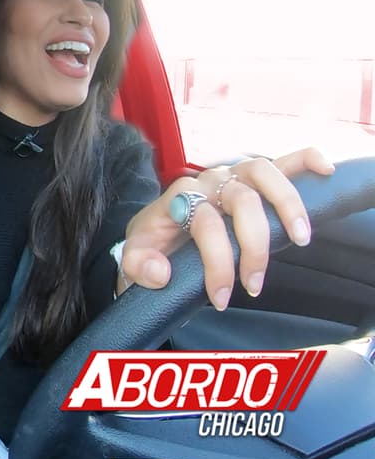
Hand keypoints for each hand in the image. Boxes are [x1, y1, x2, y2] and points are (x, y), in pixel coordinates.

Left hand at [120, 148, 333, 309]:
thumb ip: (138, 266)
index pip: (206, 223)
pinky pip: (281, 161)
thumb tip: (161, 272)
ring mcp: (229, 177)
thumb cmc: (151, 246)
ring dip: (287, 205)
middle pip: (241, 201)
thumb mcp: (134, 259)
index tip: (222, 297)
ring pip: (263, 174)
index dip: (218, 263)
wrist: (154, 232)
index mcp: (177, 198)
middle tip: (254, 284)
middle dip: (253, 246)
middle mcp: (206, 182)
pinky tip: (324, 171)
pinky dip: (304, 160)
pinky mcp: (250, 179)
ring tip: (300, 238)